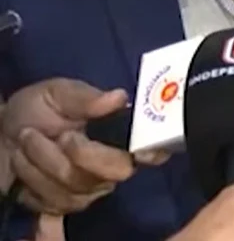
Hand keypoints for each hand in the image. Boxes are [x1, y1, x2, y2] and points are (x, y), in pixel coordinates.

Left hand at [1, 78, 160, 213]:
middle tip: (60, 135)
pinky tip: (22, 158)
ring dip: (43, 158)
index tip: (143, 151)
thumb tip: (120, 98)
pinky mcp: (62, 206)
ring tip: (28, 138)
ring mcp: (89, 190)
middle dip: (82, 153)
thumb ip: (86, 97)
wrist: (1, 135)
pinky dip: (30, 174)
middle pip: (116, 171)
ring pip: (76, 184)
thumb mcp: (57, 93)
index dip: (154, 152)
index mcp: (121, 135)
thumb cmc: (37, 110)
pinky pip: (51, 197)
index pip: (153, 149)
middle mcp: (112, 166)